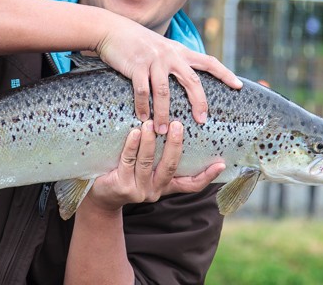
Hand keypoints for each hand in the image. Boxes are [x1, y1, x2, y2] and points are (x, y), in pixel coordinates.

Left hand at [83, 120, 225, 212]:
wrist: (101, 197)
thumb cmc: (126, 175)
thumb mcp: (147, 170)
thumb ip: (161, 159)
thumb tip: (176, 129)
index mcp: (165, 186)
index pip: (191, 184)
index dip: (207, 176)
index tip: (221, 163)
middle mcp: (155, 190)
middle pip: (170, 167)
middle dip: (174, 145)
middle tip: (178, 125)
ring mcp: (139, 190)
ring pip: (147, 163)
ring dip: (150, 141)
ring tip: (151, 123)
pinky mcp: (122, 186)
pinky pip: (128, 161)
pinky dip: (132, 145)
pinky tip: (134, 132)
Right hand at [95, 18, 241, 133]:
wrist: (112, 29)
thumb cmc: (137, 42)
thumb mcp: (161, 47)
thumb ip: (174, 60)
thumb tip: (185, 79)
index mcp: (179, 51)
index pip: (208, 61)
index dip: (225, 73)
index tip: (238, 86)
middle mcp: (170, 55)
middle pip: (192, 81)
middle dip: (199, 102)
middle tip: (202, 120)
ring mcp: (153, 60)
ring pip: (164, 92)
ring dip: (163, 114)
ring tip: (163, 131)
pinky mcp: (136, 66)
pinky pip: (142, 91)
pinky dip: (143, 107)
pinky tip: (143, 119)